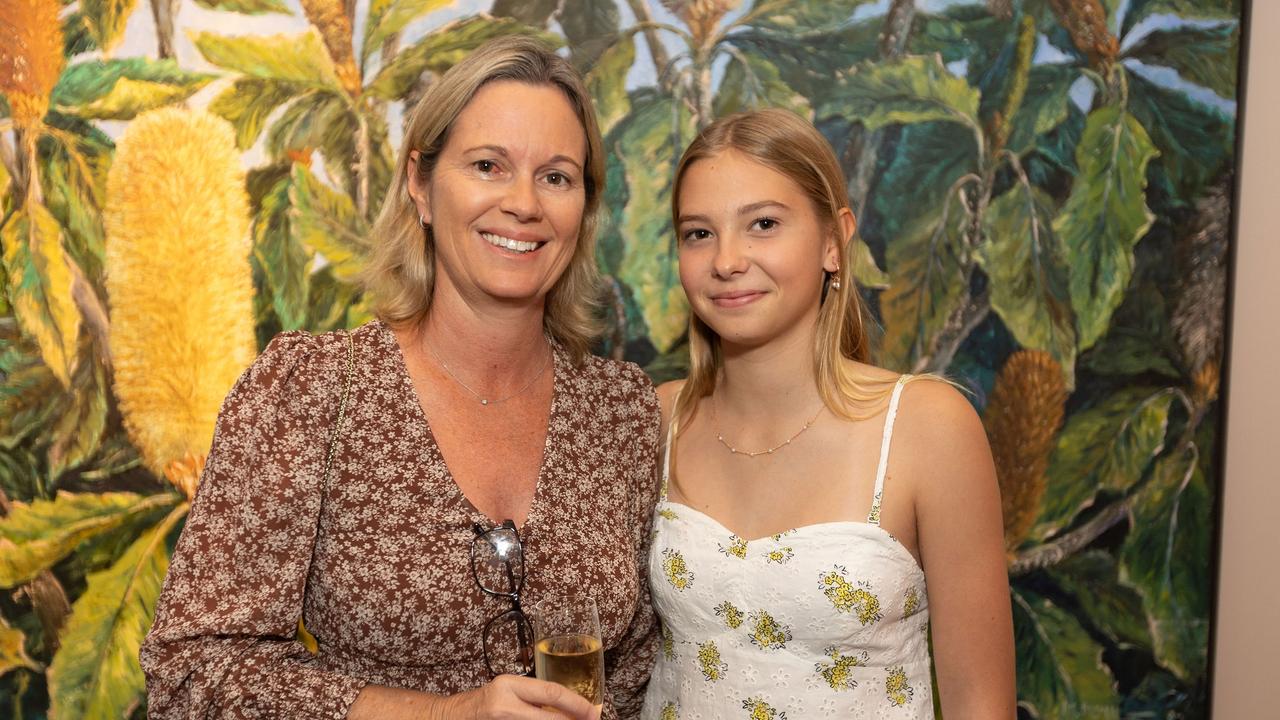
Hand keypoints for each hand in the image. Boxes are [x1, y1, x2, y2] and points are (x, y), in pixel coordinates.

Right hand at [442, 675, 600, 719]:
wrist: (450, 717)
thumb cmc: (483, 703)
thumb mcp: (508, 691)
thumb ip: (534, 698)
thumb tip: (570, 709)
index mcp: (509, 686)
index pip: (552, 692)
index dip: (577, 704)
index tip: (593, 711)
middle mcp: (505, 704)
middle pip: (550, 717)